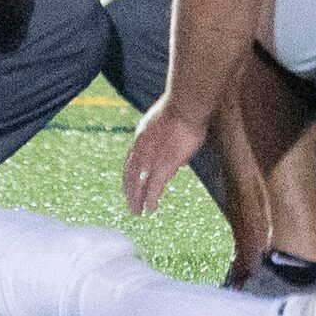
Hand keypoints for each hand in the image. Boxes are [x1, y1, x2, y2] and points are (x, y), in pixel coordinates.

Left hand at [123, 101, 206, 215]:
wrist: (186, 104)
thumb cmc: (183, 109)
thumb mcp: (169, 123)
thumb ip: (170, 142)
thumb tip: (178, 161)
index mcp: (141, 136)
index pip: (130, 161)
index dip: (129, 175)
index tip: (129, 186)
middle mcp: (141, 148)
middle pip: (130, 175)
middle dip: (130, 191)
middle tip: (130, 205)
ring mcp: (152, 157)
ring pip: (139, 183)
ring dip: (137, 199)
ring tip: (137, 212)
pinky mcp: (164, 164)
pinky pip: (154, 187)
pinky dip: (150, 199)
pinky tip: (150, 208)